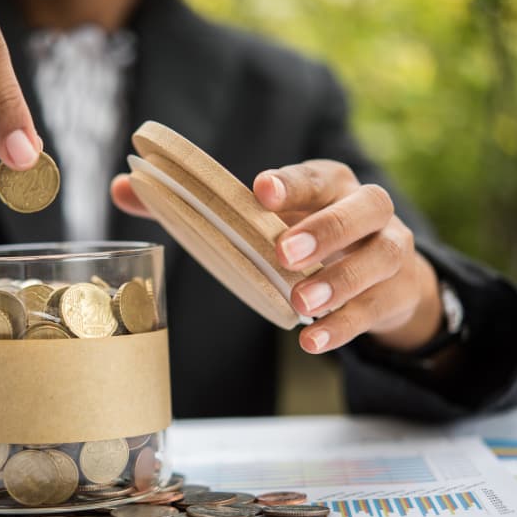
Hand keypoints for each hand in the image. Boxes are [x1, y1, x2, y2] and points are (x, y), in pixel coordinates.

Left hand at [111, 160, 442, 353]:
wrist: (385, 276)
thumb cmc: (307, 236)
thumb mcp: (265, 219)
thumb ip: (195, 205)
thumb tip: (122, 185)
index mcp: (330, 182)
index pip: (316, 174)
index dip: (291, 182)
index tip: (259, 190)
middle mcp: (369, 209)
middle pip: (361, 208)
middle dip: (325, 228)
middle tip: (284, 253)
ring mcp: (390, 250)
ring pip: (378, 258)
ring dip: (338, 281)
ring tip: (299, 303)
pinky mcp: (395, 293)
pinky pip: (375, 309)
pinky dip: (344, 326)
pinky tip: (311, 342)